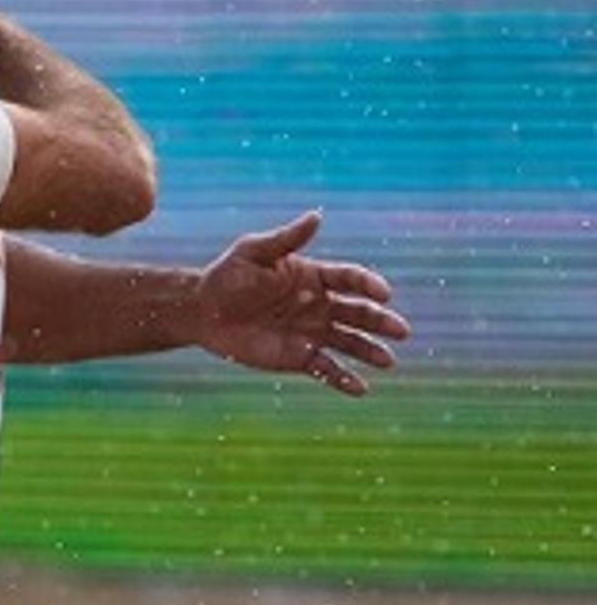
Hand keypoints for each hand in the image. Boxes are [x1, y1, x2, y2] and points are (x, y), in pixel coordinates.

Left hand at [196, 211, 410, 395]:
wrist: (202, 311)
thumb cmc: (227, 276)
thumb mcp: (254, 252)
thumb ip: (287, 238)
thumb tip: (317, 216)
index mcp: (314, 277)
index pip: (350, 278)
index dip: (369, 284)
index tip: (384, 294)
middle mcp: (319, 305)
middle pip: (359, 312)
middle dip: (381, 322)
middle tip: (401, 331)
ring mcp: (311, 332)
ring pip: (350, 342)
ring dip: (370, 351)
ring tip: (388, 361)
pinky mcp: (298, 357)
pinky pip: (327, 370)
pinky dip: (344, 380)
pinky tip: (361, 389)